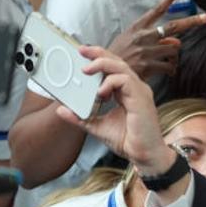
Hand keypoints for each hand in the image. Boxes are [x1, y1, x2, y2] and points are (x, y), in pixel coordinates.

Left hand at [54, 49, 175, 174]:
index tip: (83, 55)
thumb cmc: (128, 141)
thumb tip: (61, 111)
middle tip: (82, 51)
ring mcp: (139, 91)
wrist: (143, 155)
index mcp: (126, 92)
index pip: (113, 68)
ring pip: (121, 67)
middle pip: (118, 62)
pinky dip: (111, 82)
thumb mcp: (97, 126)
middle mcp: (134, 88)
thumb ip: (81, 117)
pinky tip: (101, 92)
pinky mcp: (141, 98)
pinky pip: (126, 80)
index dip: (99, 58)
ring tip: (86, 70)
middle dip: (99, 54)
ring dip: (103, 64)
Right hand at [107, 0, 205, 80]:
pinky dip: (171, 69)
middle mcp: (143, 36)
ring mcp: (146, 50)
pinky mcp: (147, 65)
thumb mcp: (130, 43)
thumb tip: (176, 42)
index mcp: (137, 28)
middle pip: (173, 26)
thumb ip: (153, 41)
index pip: (156, 10)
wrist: (104, 73)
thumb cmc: (117, 57)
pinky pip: (169, 66)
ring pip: (173, 50)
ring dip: (174, 57)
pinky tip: (167, 72)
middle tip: (205, 17)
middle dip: (192, 21)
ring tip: (168, 63)